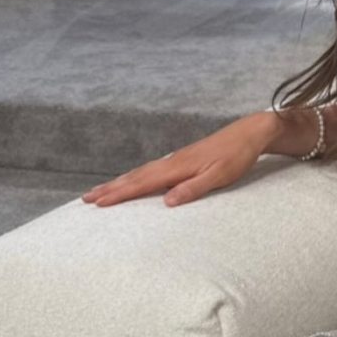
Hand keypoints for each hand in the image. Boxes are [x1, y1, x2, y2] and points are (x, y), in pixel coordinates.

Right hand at [80, 115, 270, 207]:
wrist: (250, 133)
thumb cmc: (237, 156)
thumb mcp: (220, 176)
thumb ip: (194, 188)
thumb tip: (167, 201)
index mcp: (178, 167)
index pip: (142, 183)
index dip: (119, 194)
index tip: (98, 203)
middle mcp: (173, 162)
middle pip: (135, 177)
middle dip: (110, 189)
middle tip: (86, 199)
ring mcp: (177, 159)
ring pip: (142, 172)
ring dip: (120, 182)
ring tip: (101, 191)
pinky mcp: (184, 159)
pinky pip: (152, 170)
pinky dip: (137, 176)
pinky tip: (134, 180)